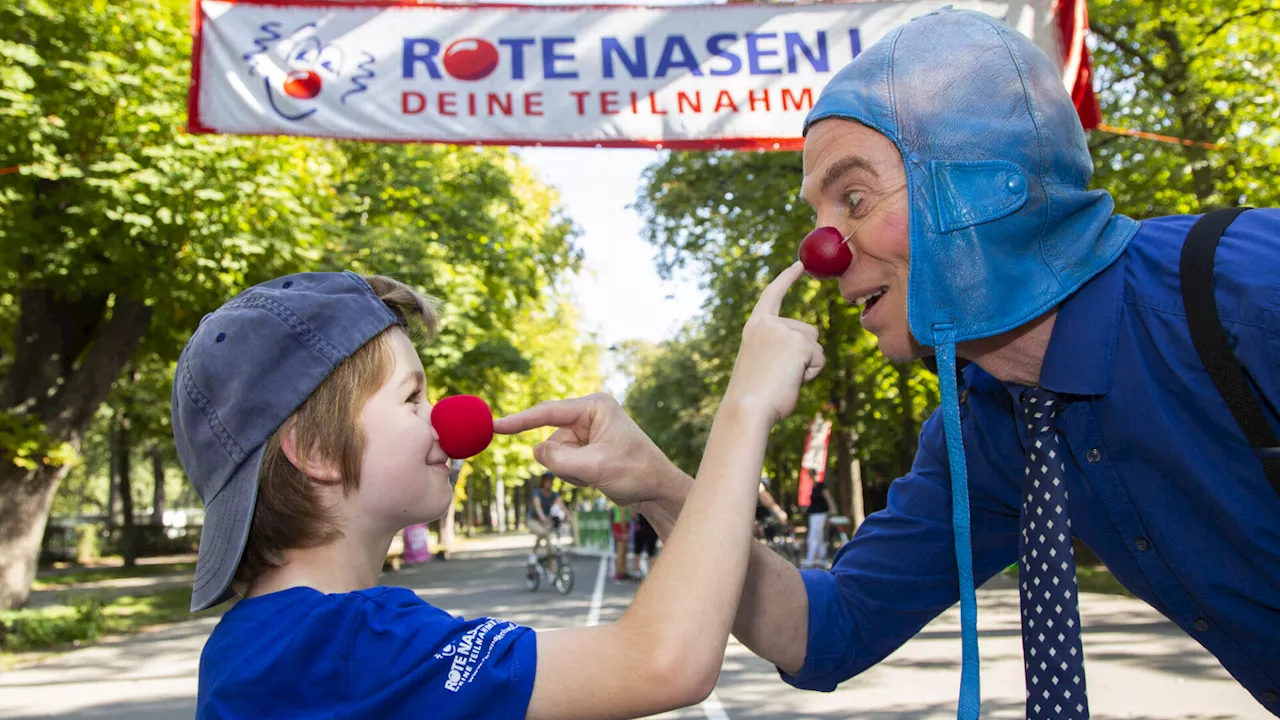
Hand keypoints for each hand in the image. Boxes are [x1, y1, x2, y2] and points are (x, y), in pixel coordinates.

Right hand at [494, 393, 674, 505]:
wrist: (657, 490)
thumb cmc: (635, 472)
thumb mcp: (595, 467)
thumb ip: (559, 459)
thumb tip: (536, 451)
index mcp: (595, 406)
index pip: (548, 412)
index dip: (520, 421)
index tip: (495, 426)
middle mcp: (589, 414)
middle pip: (552, 439)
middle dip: (565, 461)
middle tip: (591, 471)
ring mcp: (587, 432)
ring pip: (555, 455)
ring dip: (570, 471)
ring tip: (597, 475)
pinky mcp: (585, 448)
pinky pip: (563, 463)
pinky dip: (574, 475)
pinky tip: (596, 478)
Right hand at [723, 261, 824, 424]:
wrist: (747, 408)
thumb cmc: (754, 395)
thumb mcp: (763, 362)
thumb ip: (779, 348)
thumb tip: (809, 353)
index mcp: (755, 326)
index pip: (772, 294)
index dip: (787, 279)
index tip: (800, 264)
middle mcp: (769, 323)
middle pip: (808, 331)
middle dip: (804, 355)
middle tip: (780, 375)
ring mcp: (784, 331)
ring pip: (816, 344)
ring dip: (808, 365)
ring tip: (784, 378)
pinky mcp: (799, 344)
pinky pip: (819, 358)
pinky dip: (811, 374)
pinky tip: (791, 381)